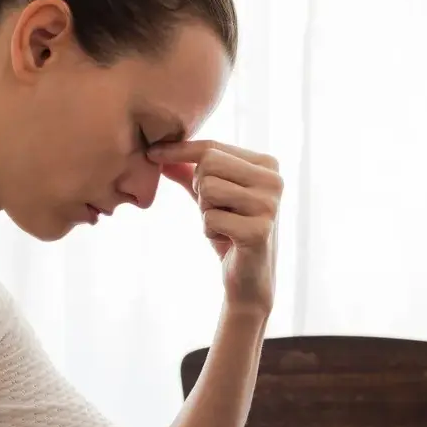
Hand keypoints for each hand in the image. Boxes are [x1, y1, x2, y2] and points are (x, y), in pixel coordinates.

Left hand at [148, 140, 282, 315]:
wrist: (248, 279)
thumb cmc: (230, 232)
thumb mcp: (210, 197)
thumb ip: (189, 172)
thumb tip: (156, 151)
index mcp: (267, 164)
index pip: (213, 147)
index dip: (179, 150)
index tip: (152, 153)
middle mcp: (274, 180)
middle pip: (208, 164)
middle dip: (199, 189)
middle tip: (216, 210)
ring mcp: (269, 205)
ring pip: (208, 188)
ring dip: (206, 211)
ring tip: (224, 224)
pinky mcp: (259, 230)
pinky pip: (210, 218)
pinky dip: (210, 231)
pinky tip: (228, 240)